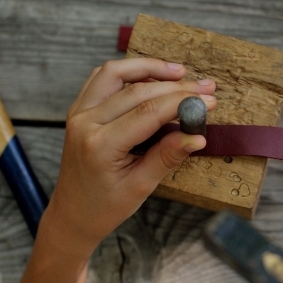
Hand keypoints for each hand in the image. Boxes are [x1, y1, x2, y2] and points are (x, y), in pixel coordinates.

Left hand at [46, 57, 215, 252]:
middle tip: (205, 87)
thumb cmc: (105, 206)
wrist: (72, 214)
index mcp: (100, 146)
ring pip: (115, 73)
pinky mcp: (79, 109)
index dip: (182, 102)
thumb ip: (167, 157)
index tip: (210, 100)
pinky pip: (102, 78)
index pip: (148, 112)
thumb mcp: (140, 187)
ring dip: (149, 68)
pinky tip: (150, 77)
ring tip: (180, 73)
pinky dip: (128, 72)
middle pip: (136, 90)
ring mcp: (78, 113)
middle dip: (175, 86)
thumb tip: (197, 135)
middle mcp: (85, 123)